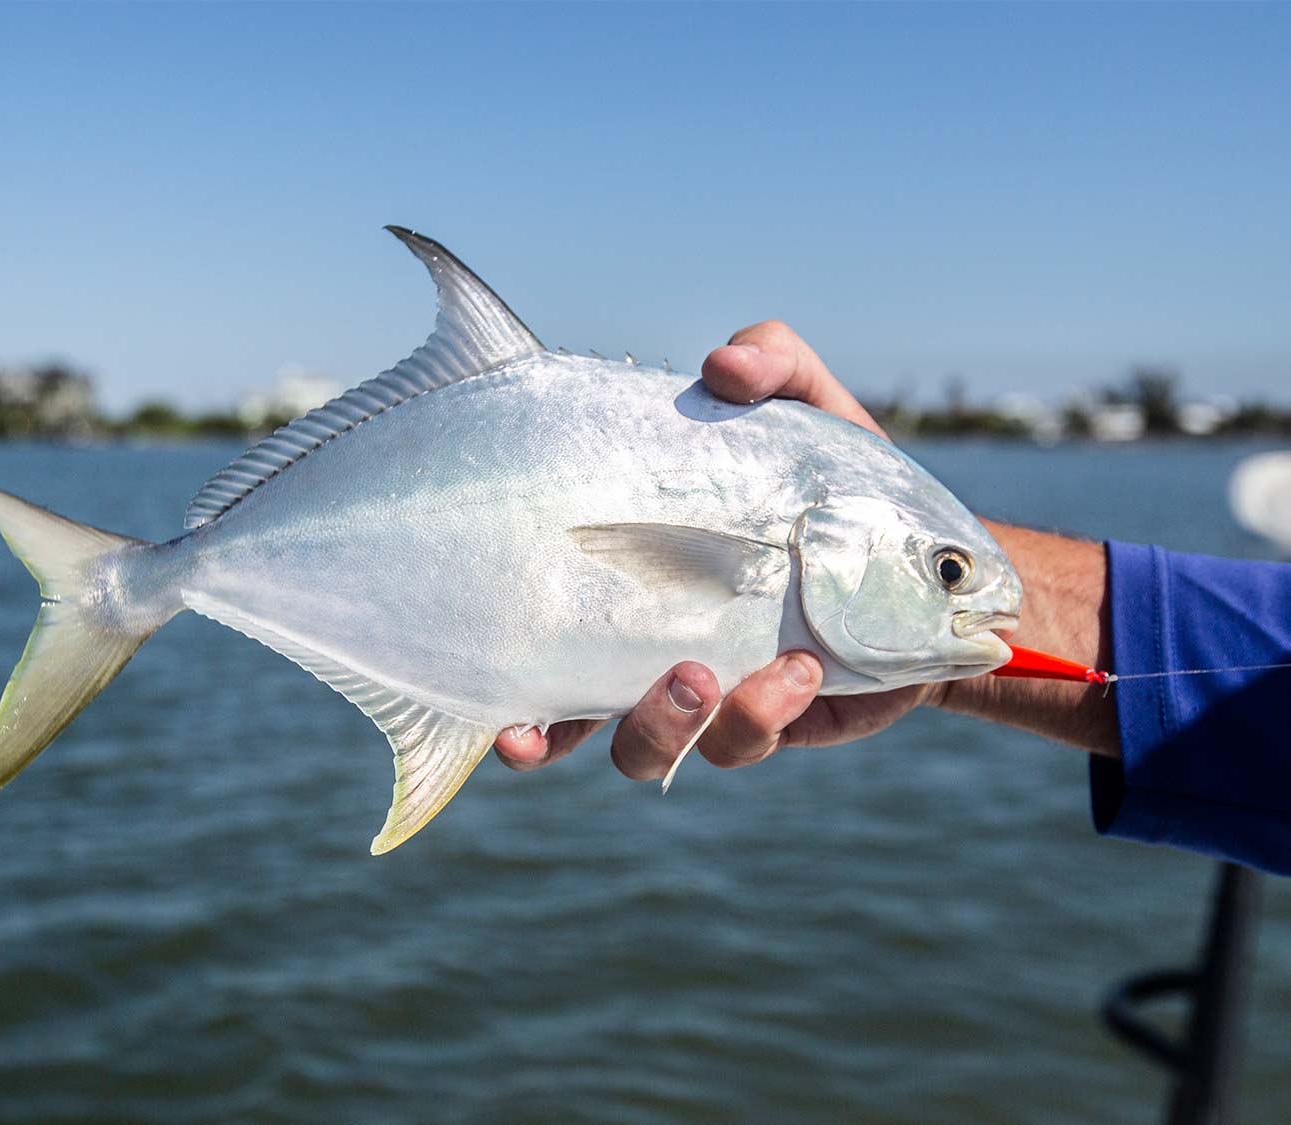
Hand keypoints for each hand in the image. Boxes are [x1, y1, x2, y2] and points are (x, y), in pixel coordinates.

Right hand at [495, 321, 938, 777]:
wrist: (928, 561)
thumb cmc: (841, 480)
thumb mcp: (809, 408)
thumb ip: (771, 365)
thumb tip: (721, 364)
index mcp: (623, 583)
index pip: (535, 629)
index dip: (498, 667)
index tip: (486, 694)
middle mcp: (644, 649)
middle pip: (560, 721)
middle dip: (550, 730)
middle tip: (561, 701)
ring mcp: (708, 697)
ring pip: (646, 751)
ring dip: (661, 723)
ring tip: (704, 675)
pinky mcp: (774, 720)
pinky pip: (743, 742)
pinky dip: (760, 712)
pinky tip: (797, 668)